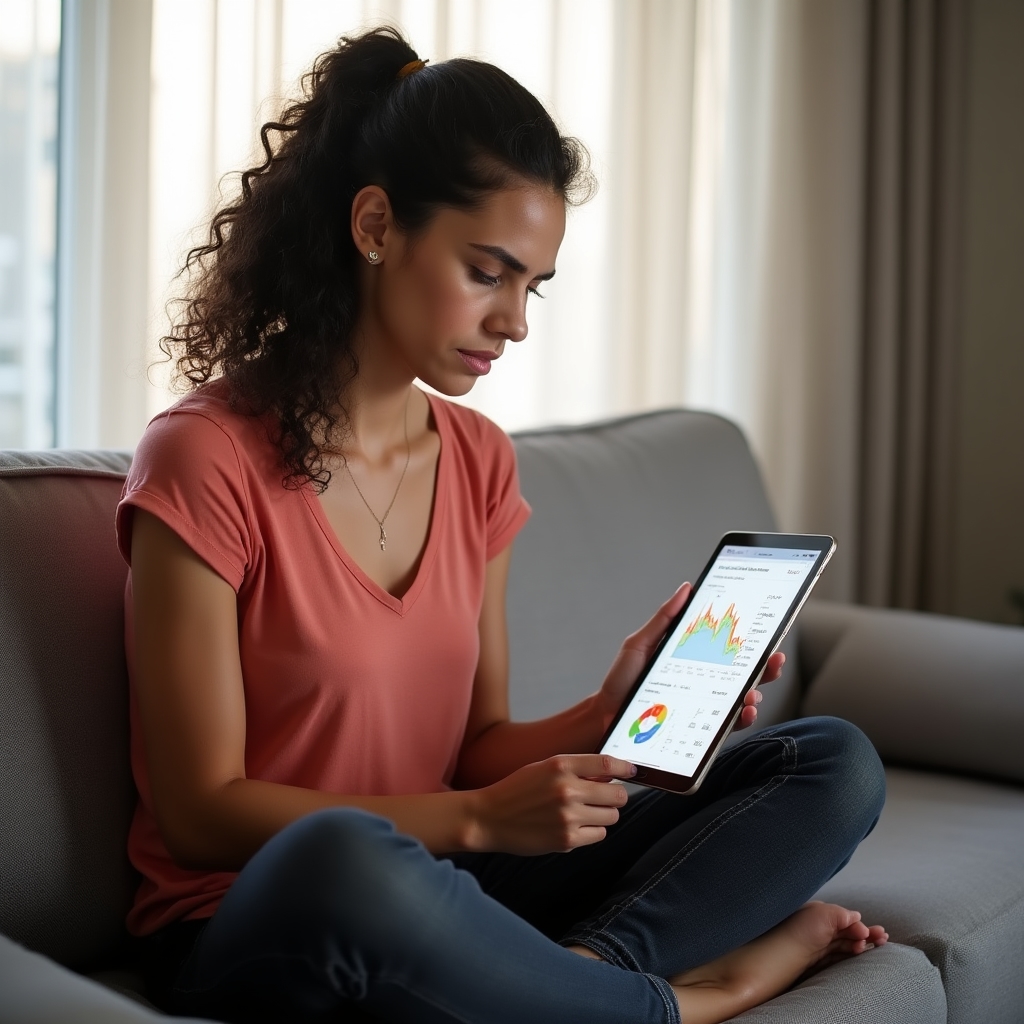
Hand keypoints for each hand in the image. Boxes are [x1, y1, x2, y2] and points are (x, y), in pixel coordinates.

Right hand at [465, 754, 633, 854]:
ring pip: (612, 816)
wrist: (489, 818)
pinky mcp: (567, 840)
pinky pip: (599, 834)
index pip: (608, 764)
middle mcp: (567, 789)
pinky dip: (592, 831)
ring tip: (584, 812)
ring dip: (603, 814)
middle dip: (615, 795)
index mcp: (561, 765)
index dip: (626, 767)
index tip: (632, 770)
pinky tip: (574, 826)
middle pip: (618, 794)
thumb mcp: (544, 768)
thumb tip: (610, 775)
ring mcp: (568, 816)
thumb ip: (576, 769)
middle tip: (604, 797)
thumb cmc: (517, 790)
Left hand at [594, 583, 786, 732]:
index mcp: (694, 659)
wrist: (606, 716)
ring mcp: (704, 706)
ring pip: (742, 699)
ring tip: (753, 690)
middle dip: (766, 666)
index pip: (728, 648)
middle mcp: (704, 683)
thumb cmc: (622, 680)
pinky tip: (744, 710)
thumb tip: (687, 588)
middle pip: (744, 673)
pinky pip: (728, 725)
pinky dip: (742, 718)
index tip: (765, 629)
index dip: (750, 640)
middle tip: (774, 658)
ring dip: (756, 693)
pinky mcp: (699, 730)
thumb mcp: (640, 643)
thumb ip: (664, 619)